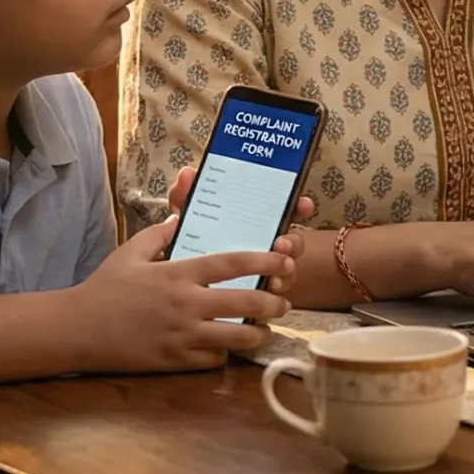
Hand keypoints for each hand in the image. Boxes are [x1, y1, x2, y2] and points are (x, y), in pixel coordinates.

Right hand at [72, 216, 296, 371]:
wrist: (76, 329)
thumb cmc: (104, 288)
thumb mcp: (130, 252)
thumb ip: (159, 233)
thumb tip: (179, 217)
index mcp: (178, 274)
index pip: (233, 264)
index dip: (265, 261)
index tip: (284, 261)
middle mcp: (185, 304)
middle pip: (246, 303)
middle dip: (274, 303)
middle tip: (283, 302)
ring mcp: (181, 336)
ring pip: (237, 339)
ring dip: (257, 334)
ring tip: (263, 329)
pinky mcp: (173, 362)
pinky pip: (213, 362)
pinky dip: (224, 355)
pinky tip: (226, 348)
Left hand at [165, 164, 312, 296]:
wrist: (171, 286)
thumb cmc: (189, 243)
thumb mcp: (186, 218)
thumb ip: (186, 196)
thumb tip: (188, 173)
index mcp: (255, 224)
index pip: (285, 212)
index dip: (299, 207)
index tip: (303, 205)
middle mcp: (266, 248)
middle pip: (293, 244)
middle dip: (293, 243)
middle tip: (281, 244)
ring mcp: (264, 274)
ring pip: (287, 274)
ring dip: (284, 274)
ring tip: (273, 279)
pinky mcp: (254, 299)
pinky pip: (270, 300)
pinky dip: (268, 299)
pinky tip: (261, 300)